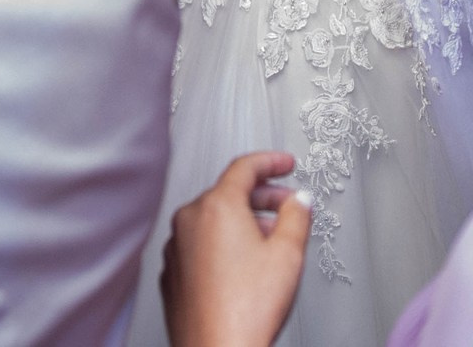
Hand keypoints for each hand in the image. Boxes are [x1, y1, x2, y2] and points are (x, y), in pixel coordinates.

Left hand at [159, 153, 312, 346]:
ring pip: (213, 220)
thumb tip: (299, 200)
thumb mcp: (288, 255)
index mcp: (216, 206)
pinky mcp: (172, 271)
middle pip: (229, 193)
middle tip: (289, 205)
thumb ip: (297, 216)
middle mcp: (189, 219)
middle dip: (262, 196)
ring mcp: (176, 246)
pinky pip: (200, 245)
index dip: (271, 162)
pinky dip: (222, 244)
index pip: (244, 167)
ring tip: (271, 239)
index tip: (286, 163)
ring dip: (243, 222)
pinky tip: (243, 264)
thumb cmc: (246, 309)